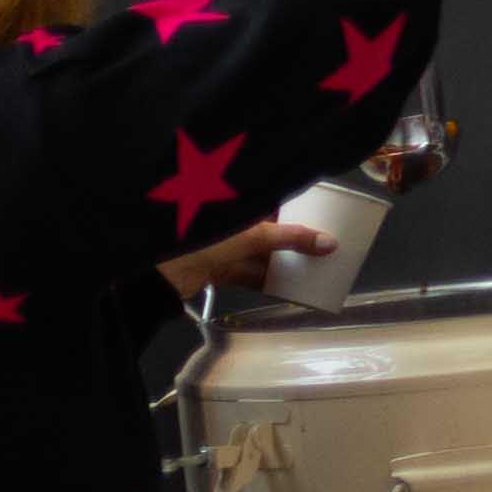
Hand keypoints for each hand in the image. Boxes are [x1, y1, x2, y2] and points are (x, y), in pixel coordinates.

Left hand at [156, 217, 330, 299]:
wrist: (162, 271)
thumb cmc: (204, 239)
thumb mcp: (253, 235)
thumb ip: (291, 239)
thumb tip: (329, 243)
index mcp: (236, 205)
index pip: (270, 203)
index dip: (293, 209)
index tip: (319, 217)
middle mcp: (228, 222)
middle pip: (266, 229)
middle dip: (291, 239)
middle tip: (320, 246)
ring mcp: (219, 245)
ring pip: (258, 252)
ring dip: (280, 262)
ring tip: (309, 269)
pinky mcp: (215, 267)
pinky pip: (247, 272)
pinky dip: (265, 280)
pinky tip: (286, 288)